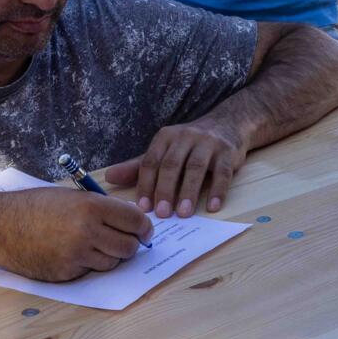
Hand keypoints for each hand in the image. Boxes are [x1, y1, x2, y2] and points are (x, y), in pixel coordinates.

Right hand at [0, 187, 152, 281]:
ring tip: (96, 246)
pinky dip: (88, 265)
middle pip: (129, 246)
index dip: (144, 227)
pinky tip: (73, 253)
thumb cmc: (36, 206)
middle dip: (131, 245)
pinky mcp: (66, 273)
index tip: (145, 231)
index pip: (135, 220)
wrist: (0, 226)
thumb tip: (131, 218)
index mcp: (92, 207)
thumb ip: (102, 207)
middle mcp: (87, 231)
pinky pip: (90, 272)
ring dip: (110, 256)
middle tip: (125, 241)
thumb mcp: (72, 196)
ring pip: (112, 262)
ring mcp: (76, 255)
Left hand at [105, 117, 246, 218]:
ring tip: (184, 213)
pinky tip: (213, 207)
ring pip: (196, 168)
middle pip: (172, 164)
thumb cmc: (190, 144)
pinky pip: (223, 172)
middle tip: (162, 214)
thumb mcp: (164, 150)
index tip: (142, 208)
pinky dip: (218, 190)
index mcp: (165, 137)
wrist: (228, 124)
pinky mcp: (228, 152)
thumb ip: (138, 166)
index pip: (151, 161)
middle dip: (165, 190)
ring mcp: (208, 143)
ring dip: (189, 192)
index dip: (146, 185)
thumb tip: (109, 178)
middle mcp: (186, 136)